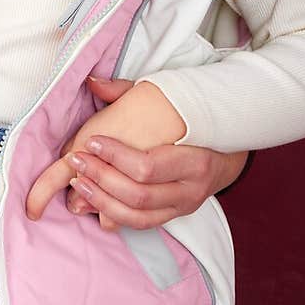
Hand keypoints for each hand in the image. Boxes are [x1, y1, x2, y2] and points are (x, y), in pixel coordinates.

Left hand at [26, 76, 245, 229]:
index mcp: (196, 161)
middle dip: (102, 178)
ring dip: (101, 200)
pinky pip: (139, 224)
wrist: (226, 154)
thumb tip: (93, 81)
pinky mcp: (173, 217)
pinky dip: (111, 214)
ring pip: (136, 215)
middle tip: (77, 161)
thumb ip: (127, 92)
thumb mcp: (166, 103)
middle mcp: (191, 190)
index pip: (148, 167)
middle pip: (139, 194)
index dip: (115, 157)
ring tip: (78, 182)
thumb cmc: (191, 123)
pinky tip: (91, 199)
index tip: (91, 142)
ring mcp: (182, 207)